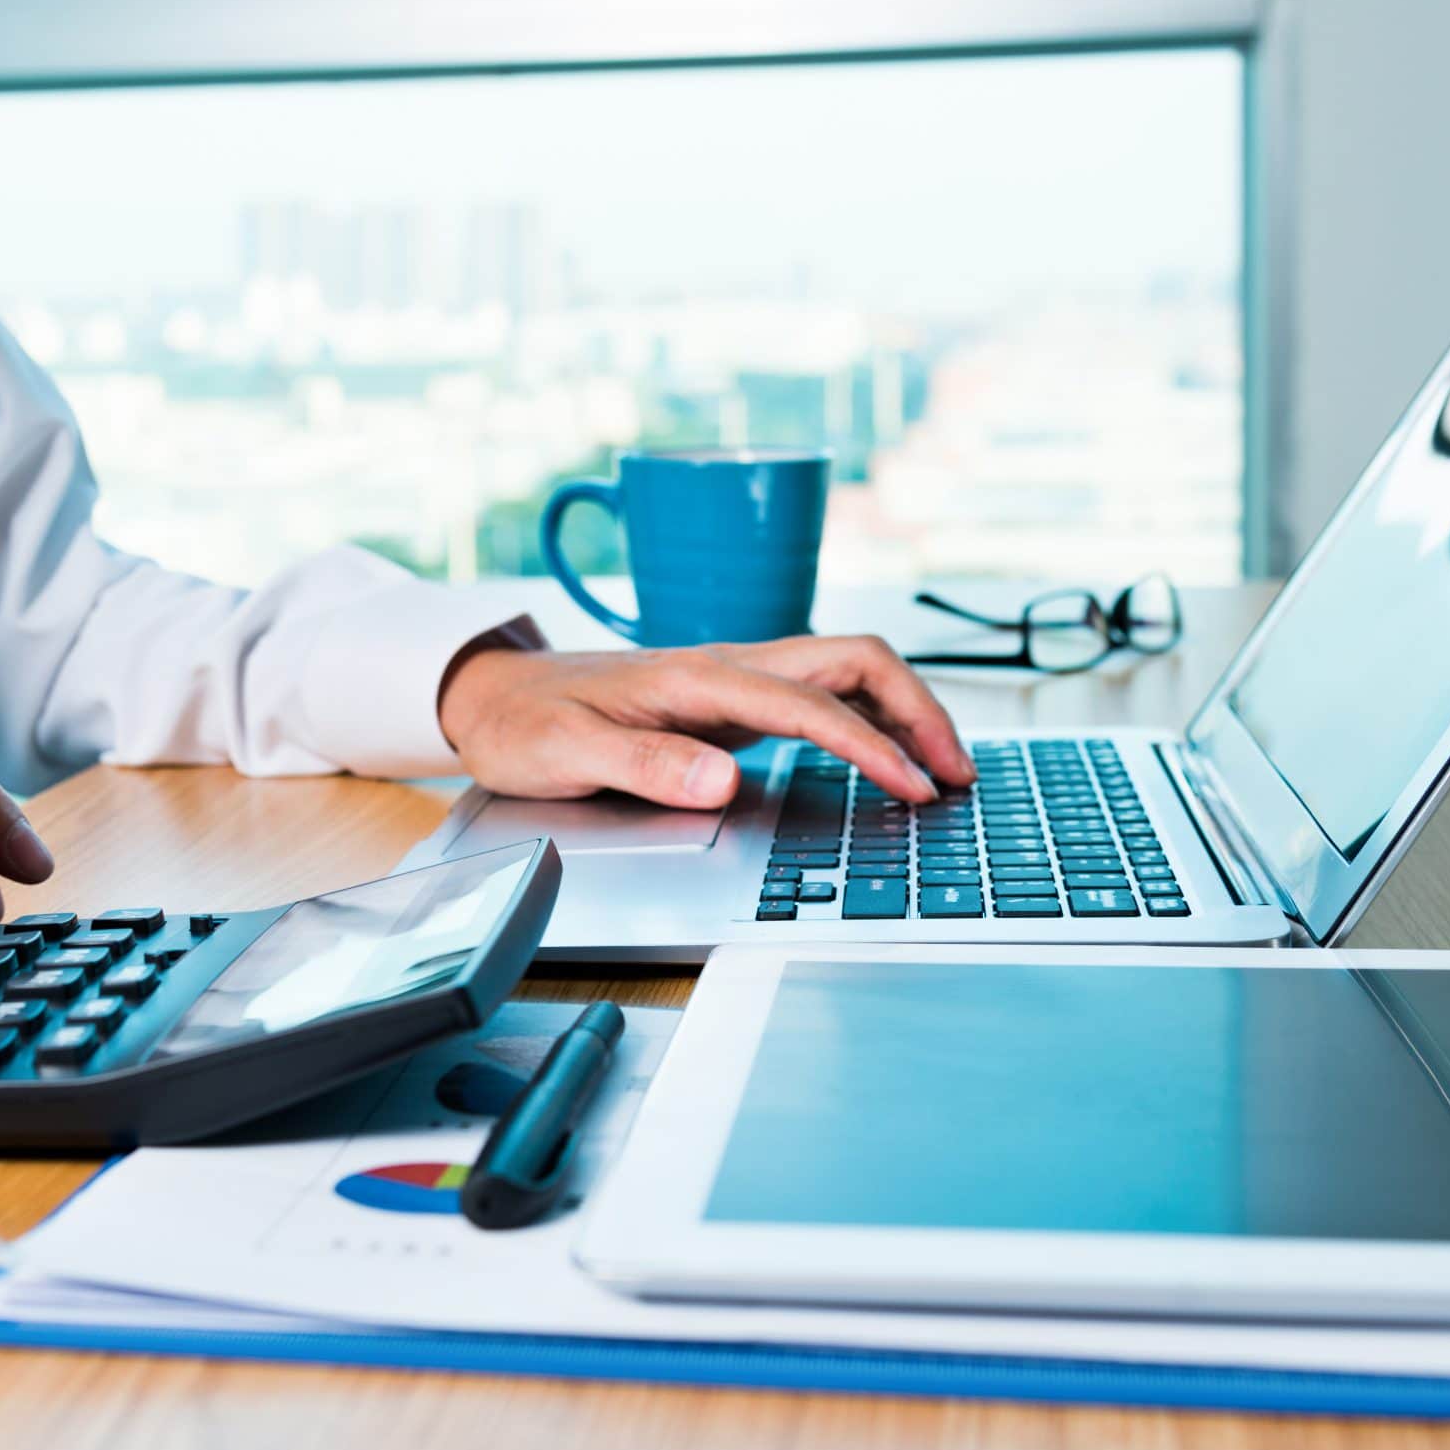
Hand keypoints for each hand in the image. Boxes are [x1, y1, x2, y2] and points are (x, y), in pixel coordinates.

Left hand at [435, 636, 975, 809]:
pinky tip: (885, 759)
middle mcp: (725, 666)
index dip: (872, 746)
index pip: (811, 702)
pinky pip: (820, 697)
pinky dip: (868, 720)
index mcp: (697, 676)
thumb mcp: (568, 752)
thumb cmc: (526, 723)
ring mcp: (732, 681)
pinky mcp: (728, 701)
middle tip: (958, 772)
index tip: (915, 789)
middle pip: (853, 659)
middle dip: (918, 710)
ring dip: (902, 710)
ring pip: (844, 671)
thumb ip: (645, 764)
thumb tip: (723, 777)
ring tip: (945, 767)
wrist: (490, 695)